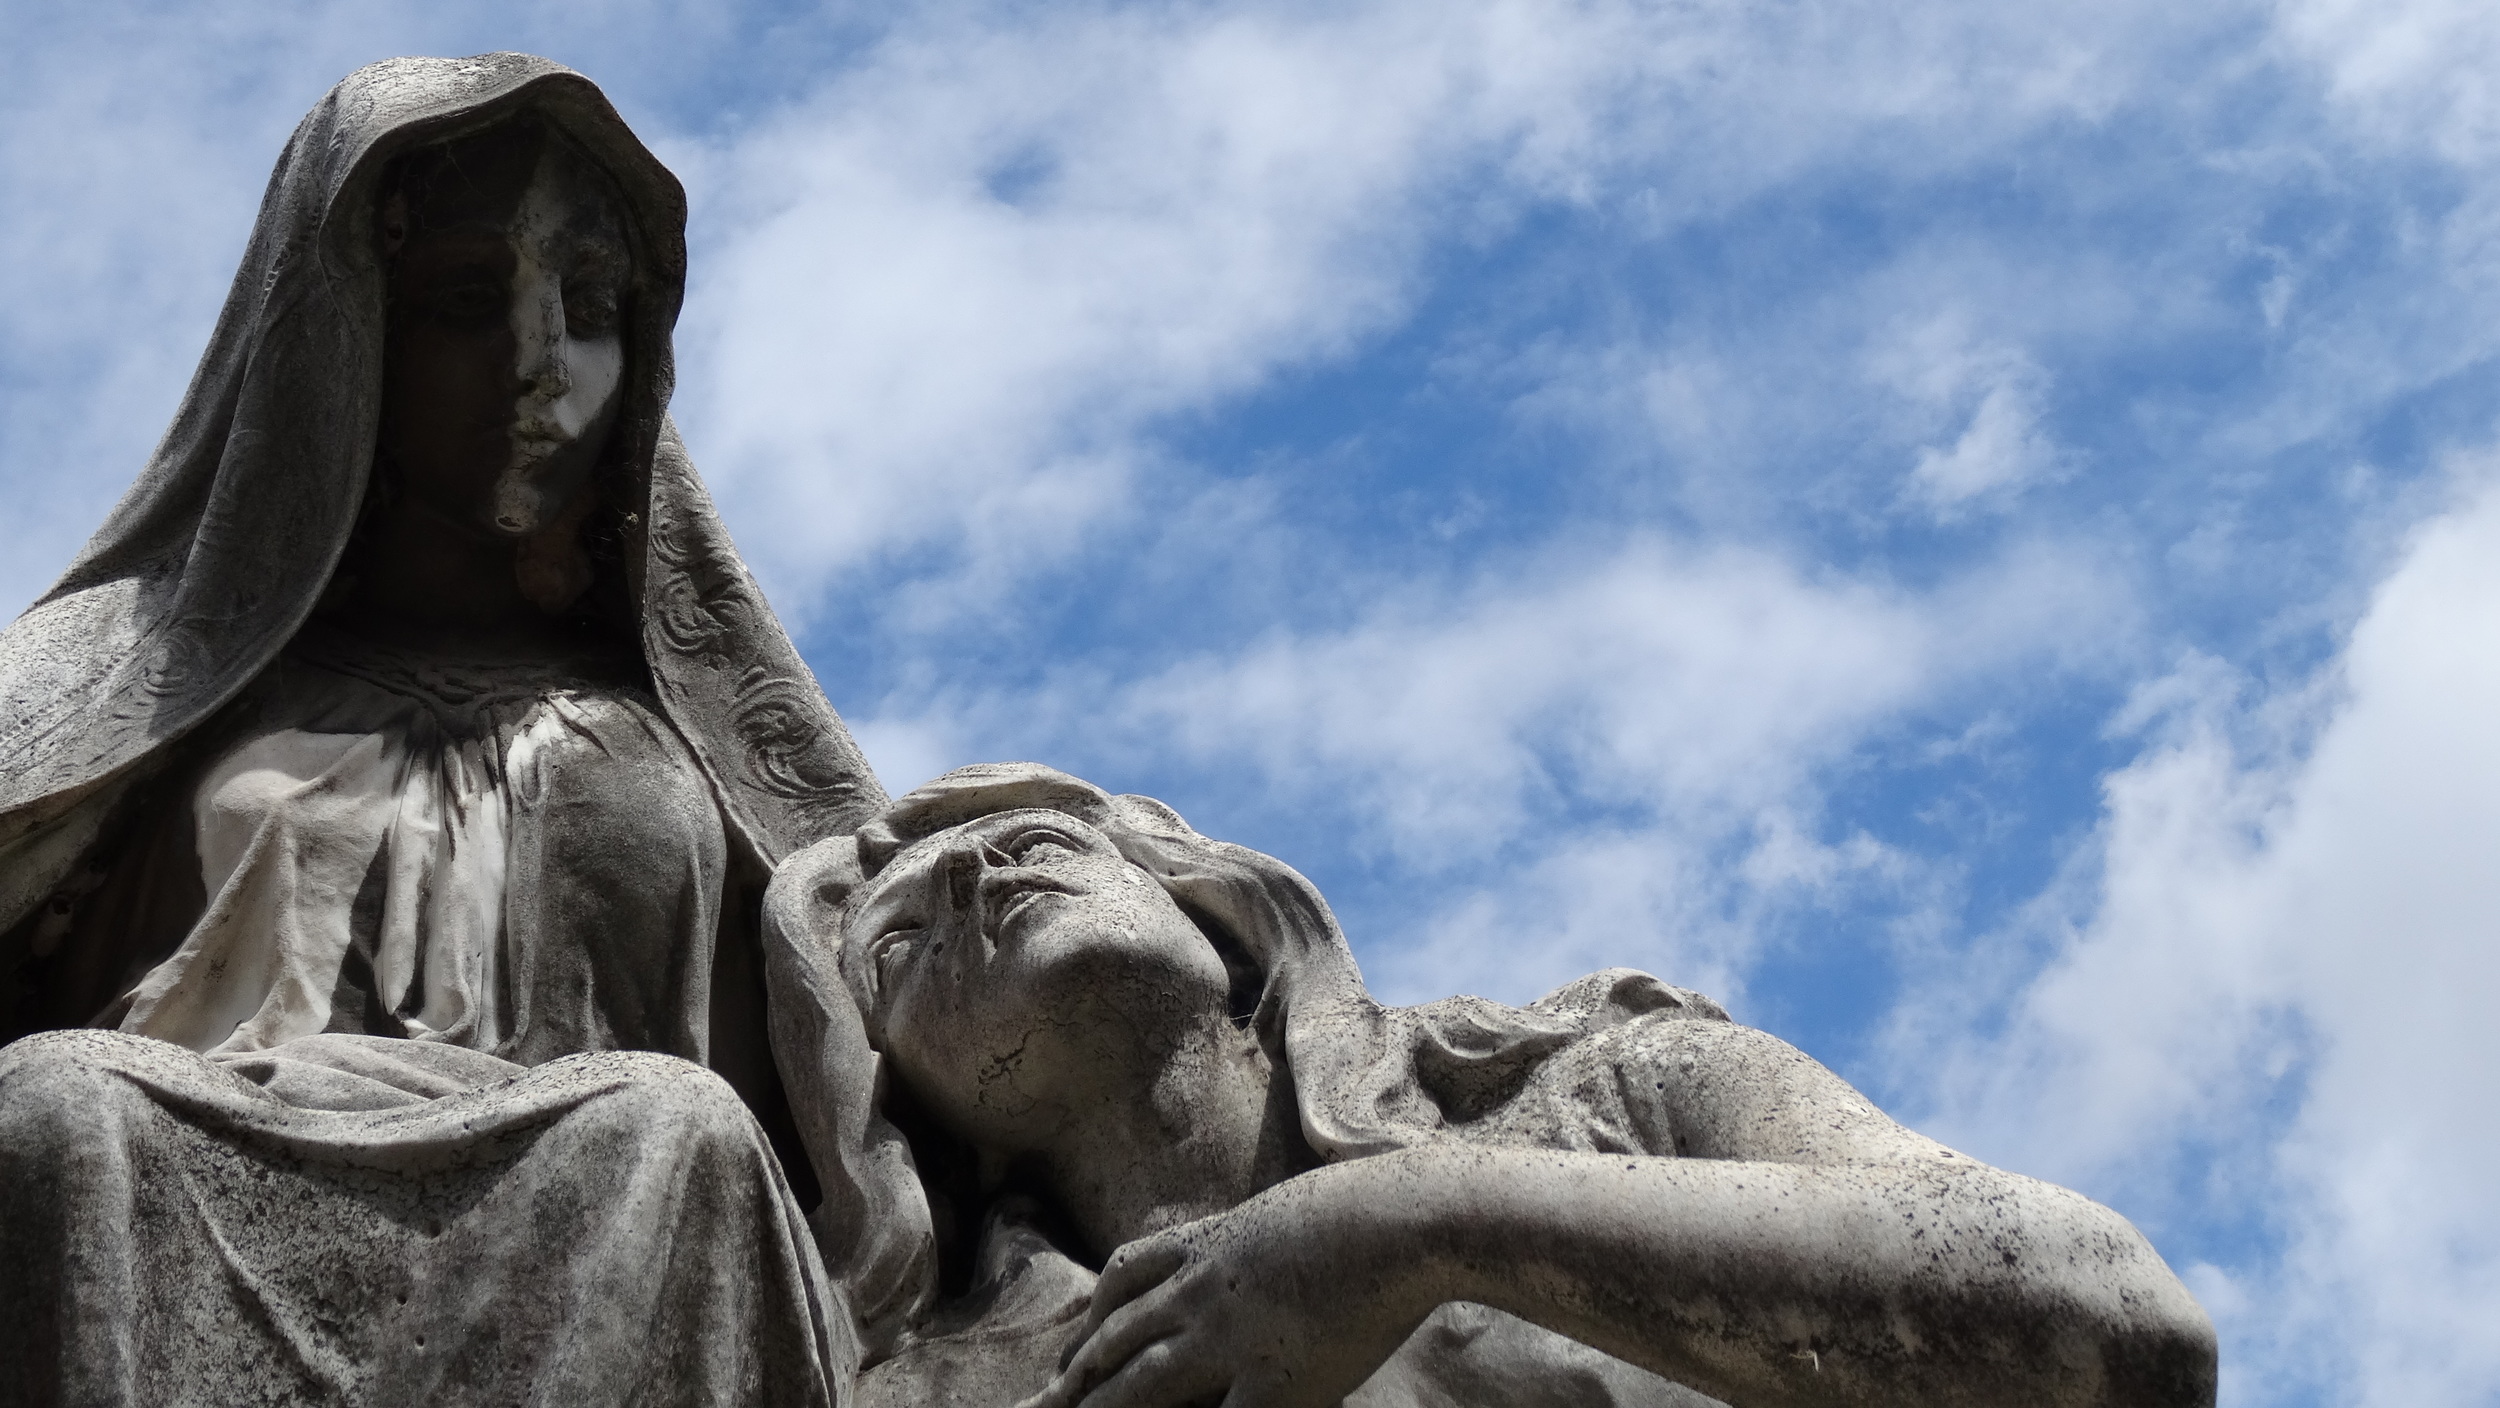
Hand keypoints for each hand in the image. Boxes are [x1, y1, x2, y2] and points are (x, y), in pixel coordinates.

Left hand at [1016, 1169, 1436, 1407]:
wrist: (1403, 1220)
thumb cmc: (1366, 1209)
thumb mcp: (1290, 1214)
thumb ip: (1258, 1240)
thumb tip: (1253, 1247)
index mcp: (1208, 1246)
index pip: (1124, 1279)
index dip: (1093, 1316)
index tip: (1074, 1349)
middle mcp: (1202, 1292)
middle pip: (1118, 1338)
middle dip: (1078, 1376)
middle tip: (1046, 1404)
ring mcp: (1230, 1338)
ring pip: (1140, 1384)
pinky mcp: (1272, 1381)